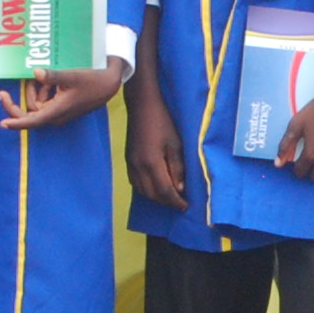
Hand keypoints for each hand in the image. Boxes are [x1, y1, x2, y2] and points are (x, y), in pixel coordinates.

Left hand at [0, 59, 125, 132]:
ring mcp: (58, 111)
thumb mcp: (72, 76)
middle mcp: (55, 115)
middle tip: (2, 92)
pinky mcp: (61, 105)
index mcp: (57, 111)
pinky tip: (48, 78)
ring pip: (36, 105)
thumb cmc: (92, 82)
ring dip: (33, 91)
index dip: (16, 122)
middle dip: (18, 102)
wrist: (108, 84)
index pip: (32, 120)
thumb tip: (35, 72)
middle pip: (29, 113)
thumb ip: (53, 75)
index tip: (2, 123)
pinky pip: (44, 100)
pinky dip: (42, 90)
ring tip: (39, 76)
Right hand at [125, 71, 189, 207]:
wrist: (142, 105)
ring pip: (142, 191)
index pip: (164, 191)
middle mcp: (138, 167)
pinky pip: (135, 183)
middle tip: (179, 203)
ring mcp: (130, 164)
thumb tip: (179, 188)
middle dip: (166, 202)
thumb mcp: (176, 144)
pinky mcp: (128, 160)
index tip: (186, 207)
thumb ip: (177, 168)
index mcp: (151, 163)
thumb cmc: (163, 121)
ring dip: (156, 198)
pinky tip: (155, 187)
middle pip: (152, 195)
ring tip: (169, 197)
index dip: (175, 202)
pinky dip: (146, 190)